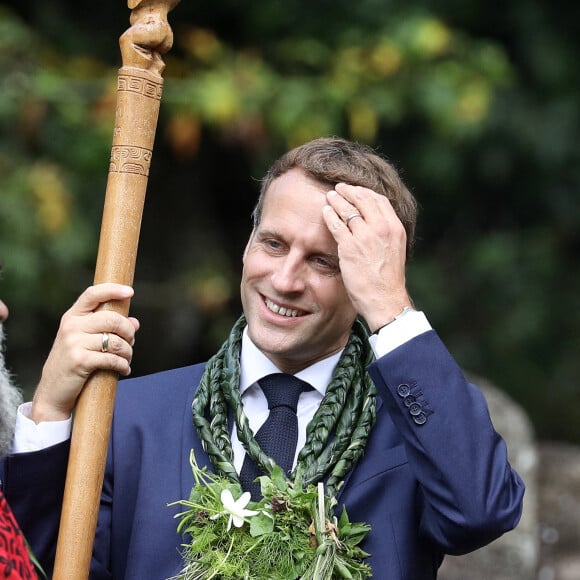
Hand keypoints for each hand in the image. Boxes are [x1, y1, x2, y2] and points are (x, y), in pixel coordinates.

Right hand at [31, 283, 139, 422]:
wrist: (53, 392)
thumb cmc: (73, 363)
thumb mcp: (86, 341)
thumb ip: (109, 329)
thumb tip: (135, 322)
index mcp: (72, 317)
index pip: (92, 294)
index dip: (112, 290)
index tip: (130, 292)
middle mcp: (72, 326)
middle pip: (112, 319)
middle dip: (128, 331)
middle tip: (131, 341)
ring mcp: (74, 343)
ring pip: (115, 341)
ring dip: (128, 352)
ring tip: (127, 359)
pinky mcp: (80, 360)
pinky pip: (112, 359)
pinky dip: (123, 365)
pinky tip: (124, 369)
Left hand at [322, 183, 412, 331]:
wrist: (385, 299)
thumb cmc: (388, 281)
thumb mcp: (394, 251)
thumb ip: (385, 236)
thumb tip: (375, 228)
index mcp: (395, 228)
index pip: (380, 201)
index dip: (365, 193)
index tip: (356, 191)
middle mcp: (382, 228)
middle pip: (363, 199)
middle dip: (349, 191)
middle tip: (339, 188)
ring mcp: (365, 236)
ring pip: (348, 209)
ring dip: (337, 200)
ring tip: (329, 196)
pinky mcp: (350, 247)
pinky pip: (336, 224)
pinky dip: (330, 215)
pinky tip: (325, 212)